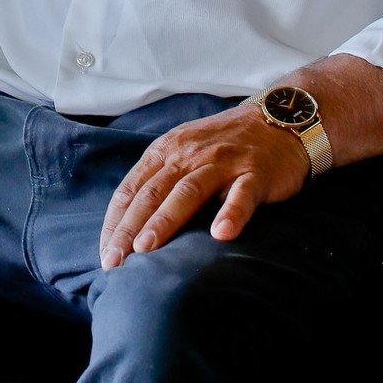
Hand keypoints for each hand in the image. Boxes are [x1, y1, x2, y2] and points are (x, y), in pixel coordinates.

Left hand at [99, 102, 308, 267]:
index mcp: (166, 150)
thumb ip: (160, 180)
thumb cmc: (224, 145)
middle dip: (129, 229)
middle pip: (152, 193)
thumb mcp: (183, 152)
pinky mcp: (254, 173)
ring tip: (146, 251)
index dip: (115, 222)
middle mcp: (189, 154)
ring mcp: (222, 163)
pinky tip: (221, 234)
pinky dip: (231, 213)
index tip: (105, 254)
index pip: (131, 188)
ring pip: (187, 192)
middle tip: (113, 262)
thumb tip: (128, 225)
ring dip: (164, 221)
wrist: (277, 120)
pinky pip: (241, 195)